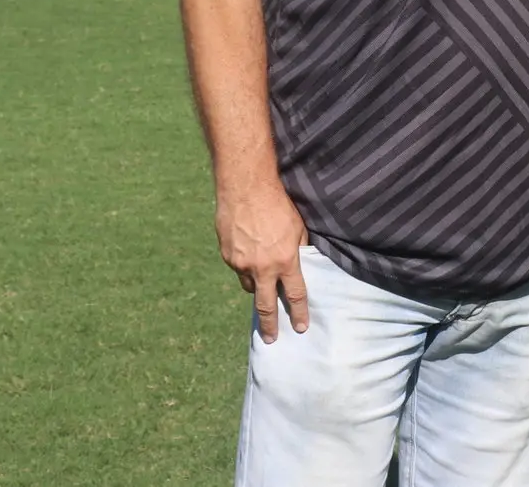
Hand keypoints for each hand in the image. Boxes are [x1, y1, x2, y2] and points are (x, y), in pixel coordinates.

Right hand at [216, 181, 309, 343]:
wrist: (245, 189)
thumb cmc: (278, 204)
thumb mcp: (298, 227)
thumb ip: (299, 249)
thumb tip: (301, 262)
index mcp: (285, 260)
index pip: (295, 295)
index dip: (299, 313)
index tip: (301, 328)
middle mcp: (262, 267)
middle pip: (265, 305)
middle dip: (270, 324)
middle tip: (272, 339)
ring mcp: (241, 263)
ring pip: (249, 285)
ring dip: (256, 287)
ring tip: (262, 283)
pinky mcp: (227, 256)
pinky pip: (238, 269)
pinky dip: (245, 267)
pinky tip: (249, 255)